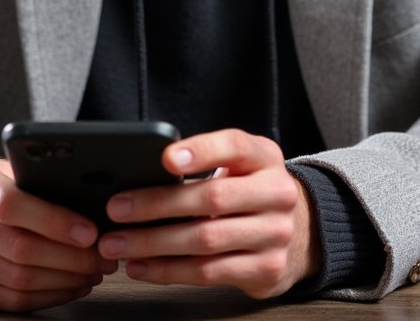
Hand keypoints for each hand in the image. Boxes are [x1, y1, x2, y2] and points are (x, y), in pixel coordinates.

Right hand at [0, 159, 115, 311]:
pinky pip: (9, 301)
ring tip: (94, 271)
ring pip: (18, 279)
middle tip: (104, 256)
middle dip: (71, 257)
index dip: (53, 221)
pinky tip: (71, 286)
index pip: (10, 204)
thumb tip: (93, 200)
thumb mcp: (5, 169)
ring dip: (65, 279)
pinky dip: (48, 296)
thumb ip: (37, 180)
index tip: (91, 232)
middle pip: (19, 248)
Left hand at [97, 129, 321, 298]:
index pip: (234, 146)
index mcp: (265, 157)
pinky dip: (168, 270)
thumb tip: (144, 173)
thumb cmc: (252, 190)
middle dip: (157, 204)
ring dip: (154, 244)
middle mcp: (276, 193)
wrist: (301, 231)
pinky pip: (208, 273)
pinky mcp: (265, 270)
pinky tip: (142, 266)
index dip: (200, 151)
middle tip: (118, 208)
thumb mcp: (241, 164)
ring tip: (118, 243)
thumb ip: (206, 161)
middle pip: (212, 197)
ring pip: (205, 240)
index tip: (164, 158)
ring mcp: (274, 234)